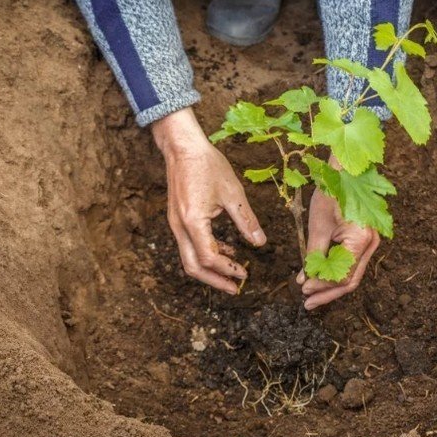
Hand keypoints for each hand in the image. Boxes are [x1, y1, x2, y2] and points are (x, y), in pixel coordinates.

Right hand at [152, 107, 265, 293]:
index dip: (228, 269)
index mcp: (193, 221)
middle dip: (214, 280)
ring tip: (232, 273)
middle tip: (235, 288)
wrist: (183, 147)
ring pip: (188, 258)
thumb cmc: (207, 165)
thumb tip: (260, 243)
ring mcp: (175, 224)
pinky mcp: (177, 219)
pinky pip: (189, 244)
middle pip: (193, 266)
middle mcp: (179, 227)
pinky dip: (205, 253)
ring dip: (210, 270)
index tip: (245, 274)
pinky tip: (225, 250)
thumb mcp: (233, 193)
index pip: (209, 258)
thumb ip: (246, 221)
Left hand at [297, 156, 379, 309]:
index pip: (342, 277)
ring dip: (331, 285)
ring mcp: (371, 243)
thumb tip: (305, 280)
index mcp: (362, 241)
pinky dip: (336, 272)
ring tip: (311, 294)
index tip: (303, 290)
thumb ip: (313, 255)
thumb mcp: (318, 226)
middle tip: (307, 303)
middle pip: (351, 281)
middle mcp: (372, 245)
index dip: (322, 287)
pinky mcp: (364, 239)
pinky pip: (352, 263)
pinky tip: (320, 277)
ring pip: (352, 274)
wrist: (344, 171)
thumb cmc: (331, 193)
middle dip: (327, 293)